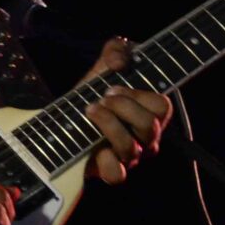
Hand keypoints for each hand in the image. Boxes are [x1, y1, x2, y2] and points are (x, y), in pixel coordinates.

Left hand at [77, 38, 170, 185]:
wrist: (62, 125)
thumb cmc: (90, 97)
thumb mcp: (101, 70)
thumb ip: (115, 50)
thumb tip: (121, 59)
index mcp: (149, 114)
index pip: (163, 106)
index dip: (139, 94)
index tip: (113, 87)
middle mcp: (145, 138)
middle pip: (150, 125)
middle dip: (124, 107)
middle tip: (102, 99)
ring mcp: (130, 157)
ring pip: (131, 147)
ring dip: (108, 125)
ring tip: (90, 111)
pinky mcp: (111, 172)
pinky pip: (117, 175)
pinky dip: (106, 162)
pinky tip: (95, 150)